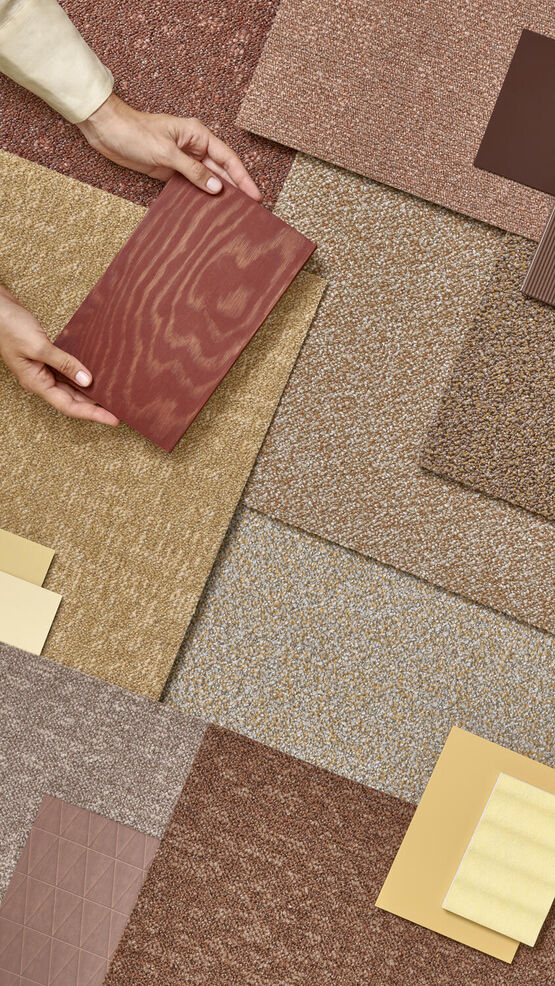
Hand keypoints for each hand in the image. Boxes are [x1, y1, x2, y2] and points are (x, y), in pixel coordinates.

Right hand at [0, 286, 118, 425]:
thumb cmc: (9, 327)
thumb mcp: (39, 346)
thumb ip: (64, 363)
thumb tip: (87, 380)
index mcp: (36, 383)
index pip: (69, 406)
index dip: (92, 414)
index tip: (113, 419)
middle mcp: (40, 380)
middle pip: (72, 401)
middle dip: (95, 407)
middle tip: (118, 411)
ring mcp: (42, 370)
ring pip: (70, 388)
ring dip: (90, 393)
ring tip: (111, 396)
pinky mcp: (45, 359)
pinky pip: (67, 373)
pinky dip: (81, 375)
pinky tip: (94, 375)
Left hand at [78, 94, 261, 199]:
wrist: (107, 132)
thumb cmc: (135, 133)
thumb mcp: (166, 152)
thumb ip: (192, 171)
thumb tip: (216, 187)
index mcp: (197, 135)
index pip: (228, 158)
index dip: (243, 177)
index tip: (255, 195)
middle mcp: (193, 147)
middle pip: (221, 170)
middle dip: (235, 188)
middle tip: (250, 209)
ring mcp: (182, 160)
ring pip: (207, 179)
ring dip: (218, 195)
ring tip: (233, 213)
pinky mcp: (170, 171)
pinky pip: (191, 186)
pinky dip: (199, 197)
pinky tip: (207, 210)